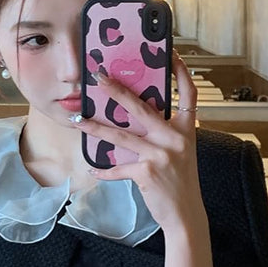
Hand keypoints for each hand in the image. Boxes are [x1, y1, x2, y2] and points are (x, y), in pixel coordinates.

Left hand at [74, 52, 205, 232]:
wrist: (185, 214)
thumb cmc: (180, 181)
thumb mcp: (181, 151)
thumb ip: (165, 132)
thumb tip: (136, 116)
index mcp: (187, 129)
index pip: (189, 93)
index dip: (182, 71)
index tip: (172, 52)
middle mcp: (175, 138)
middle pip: (142, 107)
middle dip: (117, 91)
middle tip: (98, 77)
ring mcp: (160, 154)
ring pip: (121, 135)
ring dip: (95, 127)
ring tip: (78, 120)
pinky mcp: (146, 172)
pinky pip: (117, 167)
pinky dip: (104, 170)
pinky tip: (92, 169)